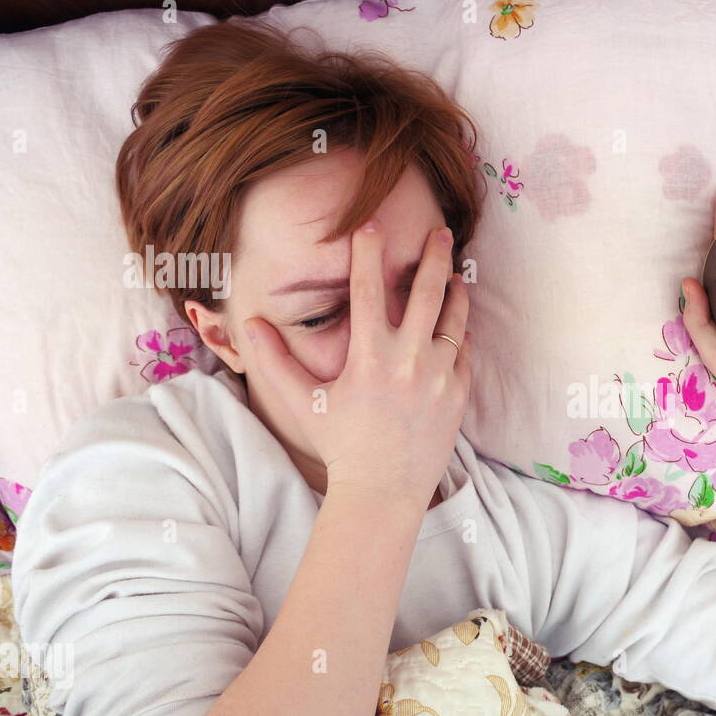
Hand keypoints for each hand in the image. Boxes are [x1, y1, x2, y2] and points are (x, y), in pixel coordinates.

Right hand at [243, 222, 471, 503]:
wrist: (383, 491)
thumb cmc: (340, 446)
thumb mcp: (302, 402)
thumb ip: (274, 361)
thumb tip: (249, 322)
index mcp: (370, 357)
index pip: (369, 289)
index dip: (368, 252)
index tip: (370, 224)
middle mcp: (410, 361)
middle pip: (429, 293)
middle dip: (435, 256)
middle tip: (441, 231)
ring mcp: (440, 377)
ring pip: (456, 319)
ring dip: (456, 291)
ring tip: (456, 274)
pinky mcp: (459, 395)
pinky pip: (465, 353)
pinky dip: (461, 334)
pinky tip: (457, 324)